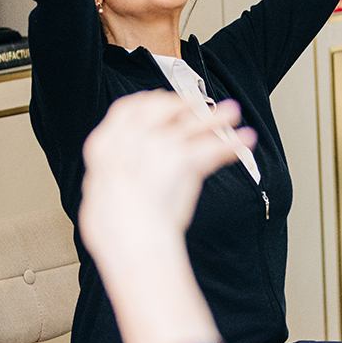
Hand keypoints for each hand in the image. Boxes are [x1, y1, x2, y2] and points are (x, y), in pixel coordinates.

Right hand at [78, 90, 251, 255]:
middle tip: (198, 103)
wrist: (130, 243)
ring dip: (216, 118)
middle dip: (184, 103)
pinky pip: (215, 148)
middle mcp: (133, 138)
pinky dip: (234, 144)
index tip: (160, 99)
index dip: (147, 102)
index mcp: (106, 144)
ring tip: (231, 113)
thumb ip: (108, 176)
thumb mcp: (97, 193)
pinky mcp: (186, 161)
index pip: (128, 109)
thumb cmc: (112, 228)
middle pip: (164, 108)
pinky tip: (244, 141)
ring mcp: (160, 146)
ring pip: (194, 124)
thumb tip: (111, 177)